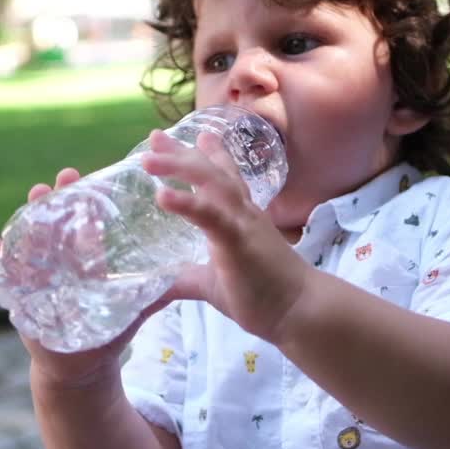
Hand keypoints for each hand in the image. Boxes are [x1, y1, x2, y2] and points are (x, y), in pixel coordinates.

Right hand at [0, 168, 173, 389]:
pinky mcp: (21, 301)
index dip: (79, 201)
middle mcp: (57, 264)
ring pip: (29, 244)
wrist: (81, 369)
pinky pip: (4, 277)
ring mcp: (37, 280)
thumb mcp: (129, 311)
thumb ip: (152, 293)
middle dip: (55, 202)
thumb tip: (186, 275)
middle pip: (53, 226)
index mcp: (82, 261)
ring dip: (28, 220)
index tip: (80, 177)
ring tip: (32, 197)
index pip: (80, 224)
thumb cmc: (106, 334)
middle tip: (58, 180)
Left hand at [140, 129, 312, 341]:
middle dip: (181, 153)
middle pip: (210, 172)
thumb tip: (156, 288)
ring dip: (179, 167)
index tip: (187, 138)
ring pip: (211, 183)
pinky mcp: (237, 240)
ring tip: (148, 159)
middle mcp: (242, 212)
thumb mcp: (213, 284)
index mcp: (239, 218)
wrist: (301, 311)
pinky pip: (210, 216)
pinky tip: (162, 194)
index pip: (221, 179)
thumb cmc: (264, 296)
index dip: (204, 157)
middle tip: (155, 137)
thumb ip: (186, 279)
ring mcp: (241, 223)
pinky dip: (185, 203)